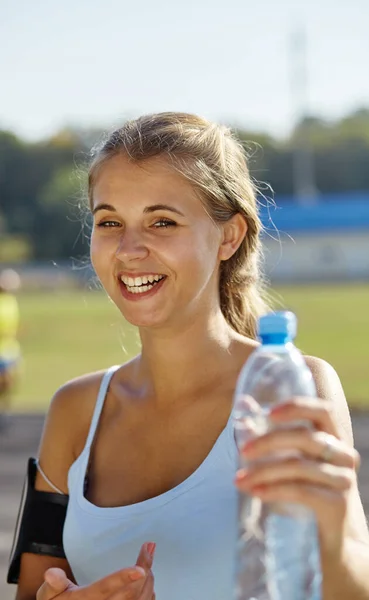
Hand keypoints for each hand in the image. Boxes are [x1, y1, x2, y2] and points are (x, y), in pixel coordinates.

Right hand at [36, 541, 155, 599]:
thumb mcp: (49, 596)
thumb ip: (52, 584)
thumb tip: (51, 574)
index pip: (105, 589)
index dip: (123, 579)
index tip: (139, 569)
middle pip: (130, 593)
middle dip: (144, 568)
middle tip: (149, 547)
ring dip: (148, 578)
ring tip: (148, 556)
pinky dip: (148, 591)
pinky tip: (148, 577)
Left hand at [234, 397, 359, 555]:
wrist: (332, 539)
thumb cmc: (306, 489)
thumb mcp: (289, 458)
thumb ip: (268, 430)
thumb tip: (243, 402)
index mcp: (334, 437)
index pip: (323, 410)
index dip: (297, 407)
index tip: (269, 413)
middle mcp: (343, 455)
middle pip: (305, 438)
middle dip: (269, 442)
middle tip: (242, 451)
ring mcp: (343, 479)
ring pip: (298, 466)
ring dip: (263, 471)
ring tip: (240, 480)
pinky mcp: (338, 503)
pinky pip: (301, 491)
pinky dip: (274, 490)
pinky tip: (256, 492)